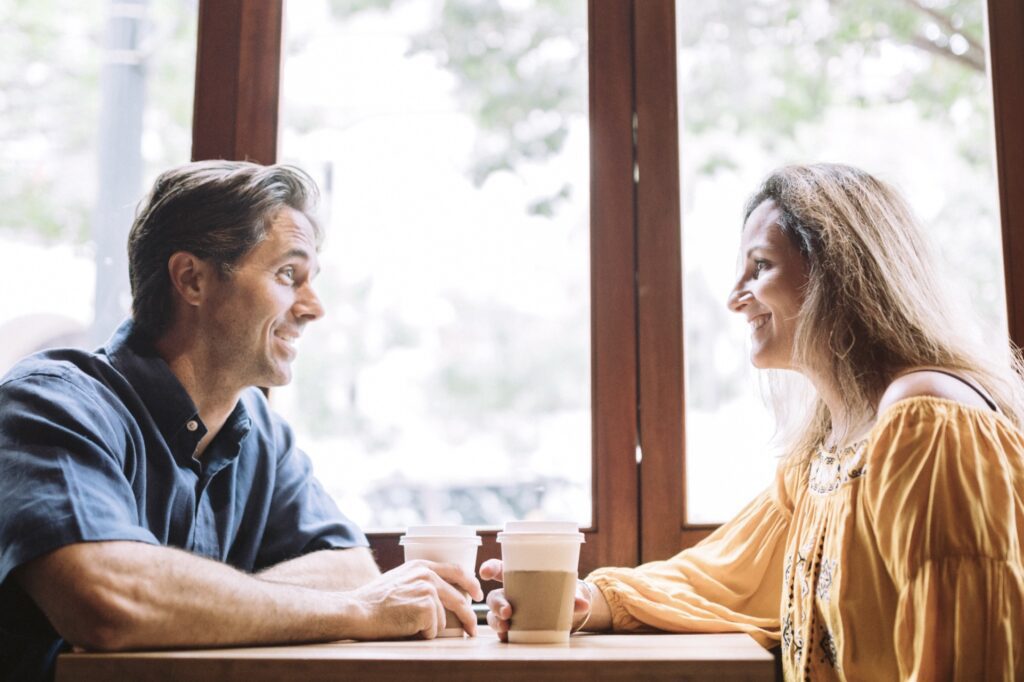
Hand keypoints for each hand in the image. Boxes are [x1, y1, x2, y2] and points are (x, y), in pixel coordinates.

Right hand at [340, 560, 482, 639]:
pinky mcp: (426, 606)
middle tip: (472, 630)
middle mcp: (427, 574)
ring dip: (431, 628)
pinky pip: (434, 629)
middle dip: (469, 616)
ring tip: (409, 625)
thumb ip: (420, 581)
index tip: (477, 594)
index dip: (470, 583)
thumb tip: (441, 595)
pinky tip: (407, 628)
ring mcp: (428, 589)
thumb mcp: (400, 580)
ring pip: (444, 618)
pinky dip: (423, 634)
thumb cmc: (374, 601)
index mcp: (422, 565)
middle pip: (459, 597)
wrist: (358, 611)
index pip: (456, 569)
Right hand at [480, 559, 591, 641]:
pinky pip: (501, 631)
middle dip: (496, 603)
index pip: (499, 568)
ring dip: (496, 621)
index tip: (484, 572)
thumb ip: (573, 597)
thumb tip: (584, 604)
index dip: (489, 567)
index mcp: (519, 576)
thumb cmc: (561, 592)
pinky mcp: (512, 627)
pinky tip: (507, 637)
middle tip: (507, 611)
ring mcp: (509, 611)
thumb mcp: (567, 592)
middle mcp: (510, 593)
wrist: (565, 612)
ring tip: (505, 627)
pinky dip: (503, 635)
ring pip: (493, 615)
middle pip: (494, 596)